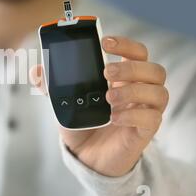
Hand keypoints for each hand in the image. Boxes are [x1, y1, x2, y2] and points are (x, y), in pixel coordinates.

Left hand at [30, 36, 168, 176]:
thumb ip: (52, 85)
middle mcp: (140, 91)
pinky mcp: (145, 131)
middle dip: (130, 67)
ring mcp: (145, 111)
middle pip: (154, 70)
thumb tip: (36, 70)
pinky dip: (133, 115)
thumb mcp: (64, 101)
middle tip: (106, 72)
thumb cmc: (81, 122)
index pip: (138, 53)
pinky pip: (152, 118)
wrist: (86, 154)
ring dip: (133, 91)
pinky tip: (114, 117)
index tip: (105, 42)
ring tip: (108, 98)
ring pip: (159, 92)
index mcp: (124, 77)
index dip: (126, 44)